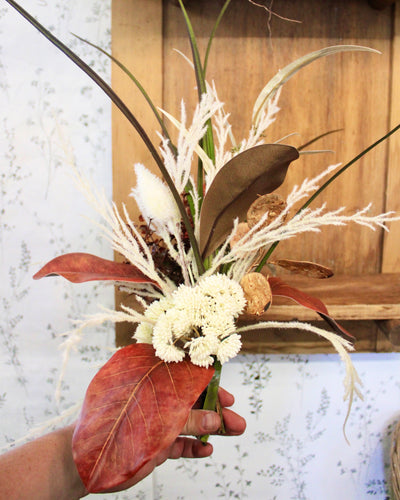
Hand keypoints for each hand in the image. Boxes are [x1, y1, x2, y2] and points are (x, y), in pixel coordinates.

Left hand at [103, 387, 245, 492]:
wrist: (87, 460)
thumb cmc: (116, 426)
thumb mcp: (161, 421)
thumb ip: (189, 420)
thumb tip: (217, 419)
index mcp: (152, 378)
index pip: (185, 374)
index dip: (208, 382)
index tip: (225, 392)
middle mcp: (155, 396)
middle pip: (191, 399)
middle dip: (216, 408)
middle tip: (237, 419)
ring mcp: (154, 418)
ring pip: (188, 420)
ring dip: (211, 427)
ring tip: (235, 431)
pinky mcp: (152, 440)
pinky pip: (177, 441)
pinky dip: (192, 445)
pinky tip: (207, 449)